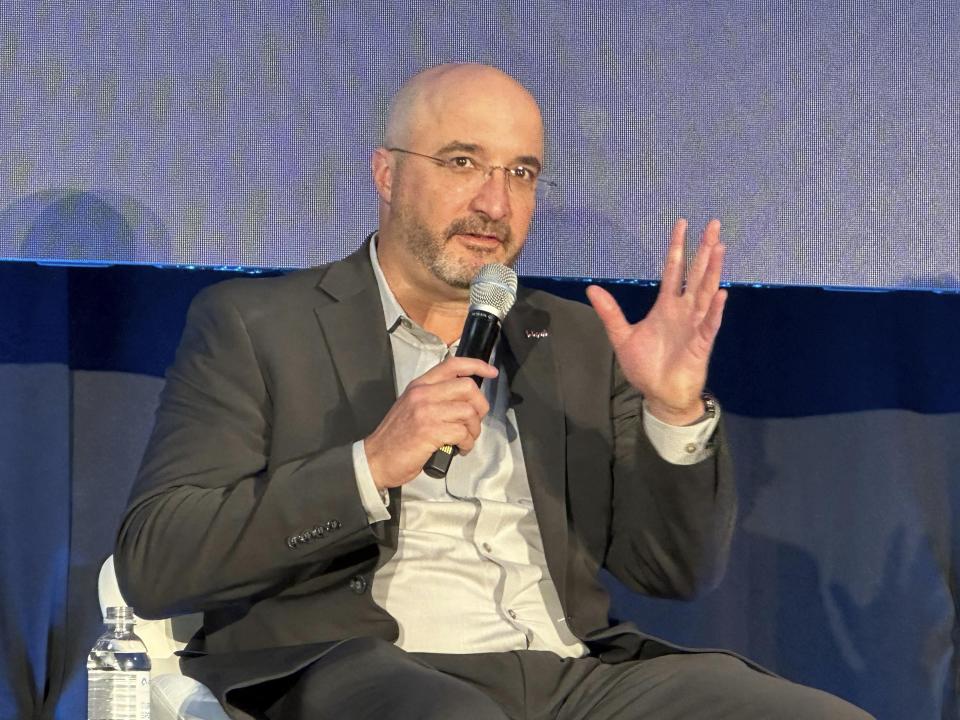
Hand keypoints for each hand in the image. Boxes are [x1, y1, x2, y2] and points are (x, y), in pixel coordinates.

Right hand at [364, 357, 497, 489]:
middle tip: (475, 421)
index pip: (452, 365)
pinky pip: (462, 432)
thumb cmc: (396, 436)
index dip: (477, 365)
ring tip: (465, 440)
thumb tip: (464, 398)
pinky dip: (467, 443)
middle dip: (480, 406)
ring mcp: (426, 412)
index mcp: (420, 385)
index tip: (491, 372)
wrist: (376, 459)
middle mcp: (423, 394)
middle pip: (467, 387)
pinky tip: (459, 449)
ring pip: (468, 411)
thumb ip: (434, 397)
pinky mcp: (430, 431)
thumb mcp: (411, 406)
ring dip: (474, 429)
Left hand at [586, 218, 726, 424]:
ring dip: (713, 271)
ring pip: (705, 292)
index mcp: (666, 306)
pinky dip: (714, 309)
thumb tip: (592, 289)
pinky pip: (709, 323)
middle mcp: (683, 310)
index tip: (681, 224)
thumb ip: (610, 312)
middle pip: (695, 274)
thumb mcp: (622, 336)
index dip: (677, 248)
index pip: (673, 270)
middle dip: (703, 250)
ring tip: (719, 248)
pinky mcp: (701, 343)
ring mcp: (695, 324)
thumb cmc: (645, 366)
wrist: (660, 394)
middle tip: (712, 224)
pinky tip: (720, 293)